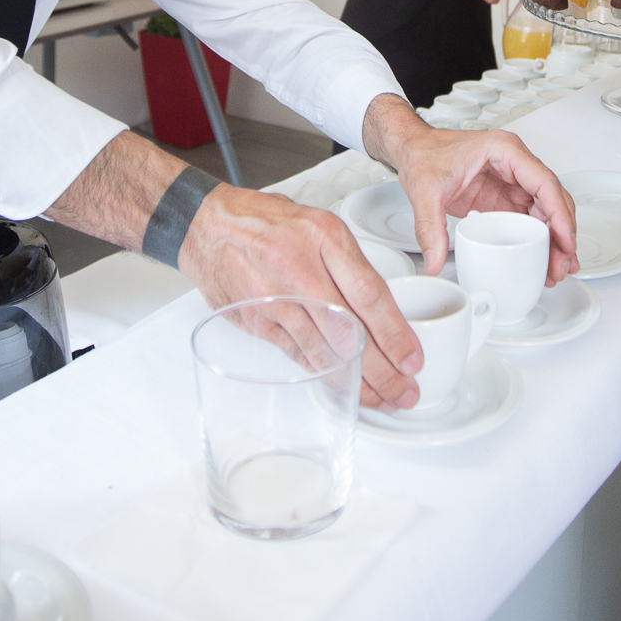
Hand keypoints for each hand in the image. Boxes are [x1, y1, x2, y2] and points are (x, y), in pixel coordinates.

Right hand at [178, 183, 425, 410]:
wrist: (207, 224)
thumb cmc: (266, 221)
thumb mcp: (319, 225)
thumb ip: (349, 264)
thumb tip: (382, 310)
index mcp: (324, 237)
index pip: (370, 294)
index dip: (395, 334)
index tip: (413, 359)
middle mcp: (300, 268)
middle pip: (350, 331)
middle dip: (382, 370)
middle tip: (404, 392)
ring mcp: (275, 297)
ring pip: (323, 350)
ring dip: (354, 381)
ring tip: (379, 398)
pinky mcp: (256, 319)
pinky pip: (296, 352)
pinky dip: (321, 372)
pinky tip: (340, 385)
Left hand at [364, 93, 576, 279]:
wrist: (412, 149)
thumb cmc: (424, 155)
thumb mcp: (424, 192)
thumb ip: (429, 227)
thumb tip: (435, 260)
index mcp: (504, 151)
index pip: (544, 183)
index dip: (560, 215)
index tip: (565, 242)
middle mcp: (515, 163)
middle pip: (553, 199)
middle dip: (562, 234)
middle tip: (561, 266)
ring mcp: (513, 180)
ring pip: (547, 210)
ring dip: (556, 239)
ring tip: (557, 270)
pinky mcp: (505, 195)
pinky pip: (531, 217)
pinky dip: (541, 238)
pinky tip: (545, 258)